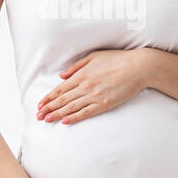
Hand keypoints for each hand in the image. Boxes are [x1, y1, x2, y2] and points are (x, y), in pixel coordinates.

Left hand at [36, 49, 150, 124]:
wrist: (138, 67)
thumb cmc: (118, 59)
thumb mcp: (94, 56)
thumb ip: (76, 66)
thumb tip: (62, 76)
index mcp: (82, 74)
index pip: (60, 88)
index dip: (49, 97)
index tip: (40, 104)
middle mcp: (86, 86)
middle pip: (63, 99)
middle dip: (49, 108)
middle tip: (38, 116)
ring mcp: (95, 96)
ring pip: (71, 107)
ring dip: (57, 114)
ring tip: (47, 120)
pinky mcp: (105, 104)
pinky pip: (86, 112)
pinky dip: (74, 117)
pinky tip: (65, 121)